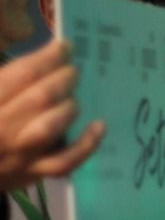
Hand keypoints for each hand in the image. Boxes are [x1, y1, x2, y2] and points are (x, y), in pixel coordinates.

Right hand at [0, 38, 104, 189]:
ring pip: (52, 126)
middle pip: (41, 97)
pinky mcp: (33, 172)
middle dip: (64, 78)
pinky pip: (65, 161)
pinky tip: (99, 125)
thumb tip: (38, 49)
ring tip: (73, 95)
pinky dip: (87, 143)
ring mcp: (19, 153)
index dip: (49, 56)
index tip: (64, 47)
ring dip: (69, 105)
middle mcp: (1, 128)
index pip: (24, 73)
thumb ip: (9, 73)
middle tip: (74, 70)